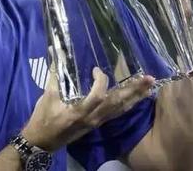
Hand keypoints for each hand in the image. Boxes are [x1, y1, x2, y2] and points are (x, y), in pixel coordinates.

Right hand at [21, 62, 154, 151]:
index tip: (96, 70)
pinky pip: (117, 114)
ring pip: (121, 110)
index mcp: (80, 112)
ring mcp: (97, 122)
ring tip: (150, 86)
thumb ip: (55, 74)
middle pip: (118, 104)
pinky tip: (137, 98)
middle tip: (149, 78)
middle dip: (133, 90)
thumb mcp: (47, 96)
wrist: (42, 141)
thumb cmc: (43, 118)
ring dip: (136, 97)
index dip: (101, 81)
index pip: (98, 96)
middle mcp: (93, 118)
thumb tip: (55, 51)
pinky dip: (128, 104)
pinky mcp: (98, 124)